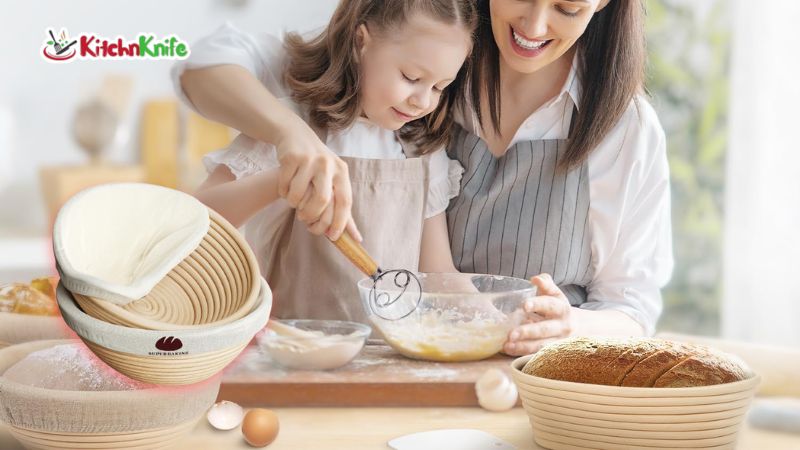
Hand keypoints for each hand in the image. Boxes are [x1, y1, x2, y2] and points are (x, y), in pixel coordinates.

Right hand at [274, 118, 359, 240]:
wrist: (296, 136)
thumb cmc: (318, 165)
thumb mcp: (334, 180)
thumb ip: (343, 208)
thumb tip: (356, 238)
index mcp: (341, 172)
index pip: (345, 202)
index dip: (339, 222)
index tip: (332, 237)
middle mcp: (328, 164)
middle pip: (322, 200)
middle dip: (311, 215)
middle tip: (304, 219)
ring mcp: (309, 160)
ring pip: (298, 195)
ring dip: (293, 204)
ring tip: (294, 201)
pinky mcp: (291, 158)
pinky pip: (284, 186)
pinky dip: (283, 193)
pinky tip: (285, 188)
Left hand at [503, 273, 572, 355]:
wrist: (575, 325)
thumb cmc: (556, 305)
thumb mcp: (554, 293)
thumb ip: (545, 284)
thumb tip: (535, 279)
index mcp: (561, 307)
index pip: (549, 304)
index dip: (538, 304)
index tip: (524, 305)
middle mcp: (562, 325)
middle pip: (545, 329)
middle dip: (528, 331)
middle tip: (511, 334)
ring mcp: (558, 340)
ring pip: (541, 345)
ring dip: (523, 346)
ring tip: (507, 345)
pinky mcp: (552, 351)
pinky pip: (537, 353)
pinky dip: (522, 352)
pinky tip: (509, 349)